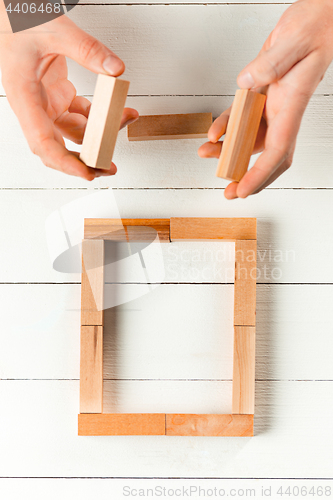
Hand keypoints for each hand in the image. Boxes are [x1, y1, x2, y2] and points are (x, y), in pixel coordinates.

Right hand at [0, 11, 137, 179]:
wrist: (10, 14)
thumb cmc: (19, 21)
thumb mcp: (54, 29)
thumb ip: (87, 49)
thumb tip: (116, 70)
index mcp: (24, 97)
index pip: (42, 142)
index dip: (64, 162)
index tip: (87, 173)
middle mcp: (34, 106)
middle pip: (58, 147)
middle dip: (84, 161)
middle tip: (110, 168)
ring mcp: (47, 103)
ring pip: (74, 133)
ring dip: (99, 136)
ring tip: (124, 122)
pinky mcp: (58, 97)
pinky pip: (81, 116)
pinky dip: (99, 117)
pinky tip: (117, 111)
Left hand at [198, 0, 332, 198]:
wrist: (318, 16)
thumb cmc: (315, 27)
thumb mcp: (293, 42)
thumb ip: (271, 64)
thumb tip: (247, 83)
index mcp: (293, 104)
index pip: (277, 150)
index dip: (260, 174)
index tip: (243, 190)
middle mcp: (283, 109)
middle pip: (266, 155)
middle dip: (249, 177)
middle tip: (231, 193)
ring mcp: (273, 103)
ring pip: (251, 139)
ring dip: (230, 152)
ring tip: (208, 156)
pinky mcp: (262, 93)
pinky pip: (242, 117)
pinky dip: (227, 127)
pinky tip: (214, 133)